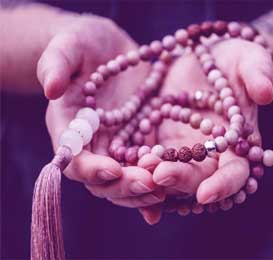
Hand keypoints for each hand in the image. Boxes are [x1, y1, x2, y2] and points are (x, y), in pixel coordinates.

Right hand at [39, 13, 164, 207]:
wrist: (107, 49)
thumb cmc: (82, 45)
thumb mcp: (69, 46)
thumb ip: (56, 64)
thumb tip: (51, 89)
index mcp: (70, 128)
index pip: (74, 159)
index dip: (91, 169)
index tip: (113, 170)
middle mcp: (93, 144)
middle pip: (103, 180)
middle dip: (124, 186)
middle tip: (149, 184)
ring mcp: (118, 145)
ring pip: (127, 180)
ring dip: (144, 190)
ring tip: (166, 188)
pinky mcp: (141, 140)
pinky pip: (148, 166)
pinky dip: (159, 178)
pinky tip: (175, 187)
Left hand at [139, 38, 272, 223]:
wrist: (203, 58)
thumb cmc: (234, 59)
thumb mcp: (249, 58)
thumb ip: (258, 73)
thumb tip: (266, 93)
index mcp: (236, 144)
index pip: (234, 173)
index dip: (223, 185)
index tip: (207, 193)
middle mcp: (208, 155)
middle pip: (196, 178)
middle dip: (180, 179)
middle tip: (160, 174)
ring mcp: (180, 149)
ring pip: (168, 173)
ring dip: (152, 175)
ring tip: (139, 165)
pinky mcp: (157, 140)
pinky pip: (145, 158)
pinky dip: (134, 164)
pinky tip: (120, 163)